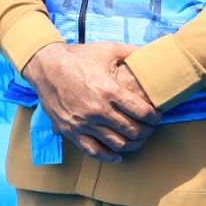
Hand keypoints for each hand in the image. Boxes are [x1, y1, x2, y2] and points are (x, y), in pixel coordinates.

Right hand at [21, 41, 160, 162]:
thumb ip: (133, 51)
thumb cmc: (80, 57)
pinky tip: (118, 156)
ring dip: (132, 145)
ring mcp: (83, 122)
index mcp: (110, 90)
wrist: (47, 67)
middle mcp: (98, 110)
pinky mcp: (70, 130)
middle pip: (131, 130)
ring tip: (138, 141)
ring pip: (115, 143)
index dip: (154, 117)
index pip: (141, 111)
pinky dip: (108, 156)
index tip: (157, 117)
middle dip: (146, 132)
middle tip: (150, 129)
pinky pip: (92, 150)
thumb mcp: (109, 49)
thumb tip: (152, 51)